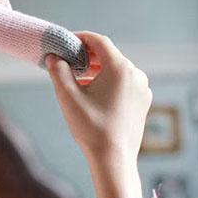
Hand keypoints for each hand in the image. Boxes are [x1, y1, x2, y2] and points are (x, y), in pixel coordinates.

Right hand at [46, 32, 151, 197]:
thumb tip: (54, 57)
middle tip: (68, 60)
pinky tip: (93, 93)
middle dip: (87, 55)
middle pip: (109, 55)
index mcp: (121, 69)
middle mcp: (136, 75)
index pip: (100, 41)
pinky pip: (124, 83)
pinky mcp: (143, 102)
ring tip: (78, 78)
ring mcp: (142, 89)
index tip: (66, 42)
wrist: (113, 159)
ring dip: (97, 69)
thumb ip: (58, 71)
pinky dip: (108, 81)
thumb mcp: (68, 96)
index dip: (81, 38)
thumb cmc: (91, 127)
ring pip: (117, 70)